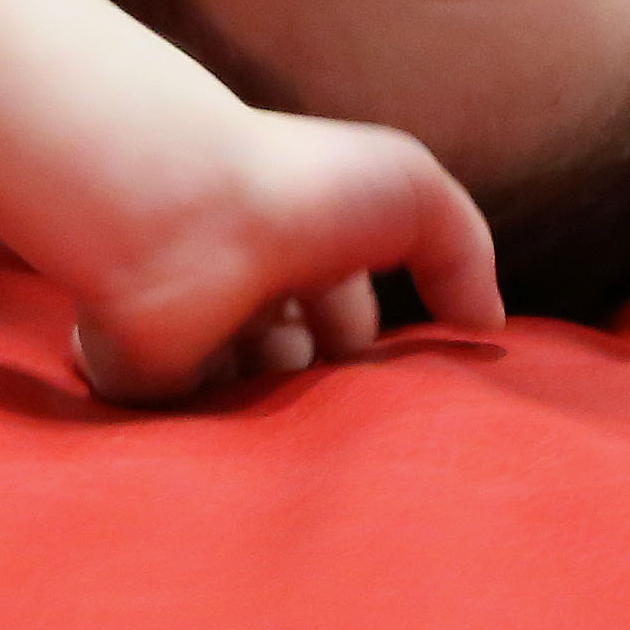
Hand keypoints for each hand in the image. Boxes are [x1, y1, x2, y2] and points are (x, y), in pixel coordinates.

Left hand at [65, 109, 502, 405]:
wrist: (184, 216)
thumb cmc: (302, 189)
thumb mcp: (416, 194)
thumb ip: (463, 254)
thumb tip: (484, 325)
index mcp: (303, 242)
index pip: (347, 318)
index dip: (377, 351)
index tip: (404, 382)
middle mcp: (247, 286)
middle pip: (302, 368)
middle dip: (332, 393)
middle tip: (352, 413)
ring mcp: (193, 332)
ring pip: (251, 404)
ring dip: (280, 414)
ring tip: (294, 405)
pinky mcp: (144, 378)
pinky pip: (189, 433)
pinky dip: (218, 439)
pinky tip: (245, 426)